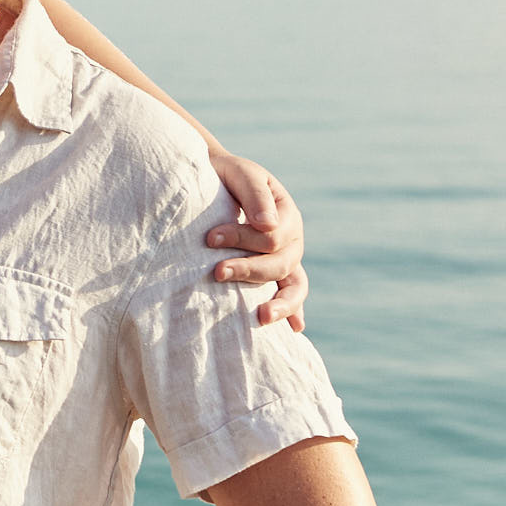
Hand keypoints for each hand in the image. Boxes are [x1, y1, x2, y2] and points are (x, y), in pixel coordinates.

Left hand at [204, 153, 306, 332]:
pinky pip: (290, 295)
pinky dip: (293, 312)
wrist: (214, 182)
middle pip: (281, 264)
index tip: (210, 238)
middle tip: (216, 272)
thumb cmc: (226, 177)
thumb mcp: (241, 175)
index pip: (272, 236)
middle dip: (249, 270)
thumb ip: (255, 195)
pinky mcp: (272, 275)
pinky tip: (294, 330)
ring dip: (280, 304)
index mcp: (286, 214)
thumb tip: (268, 226)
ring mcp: (285, 260)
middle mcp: (291, 240)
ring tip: (262, 318)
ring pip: (295, 287)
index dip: (242, 238)